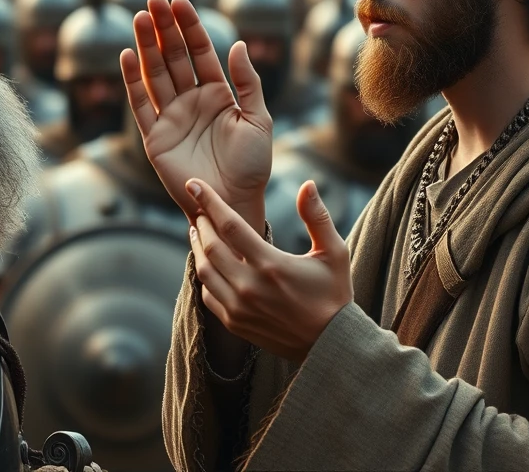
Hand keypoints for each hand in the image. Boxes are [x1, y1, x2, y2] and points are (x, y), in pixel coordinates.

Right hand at [120, 0, 272, 230]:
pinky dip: (132, 81)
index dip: (190, 26)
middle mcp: (192, 101)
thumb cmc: (252, 166)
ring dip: (146, 46)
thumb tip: (237, 44)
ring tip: (139, 18)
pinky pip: (141, 105)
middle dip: (164, 28)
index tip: (179, 1)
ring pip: (155, 74)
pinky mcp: (155, 137)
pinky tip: (127, 55)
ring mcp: (171, 117)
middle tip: (154, 0)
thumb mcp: (259, 120)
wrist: (235, 203)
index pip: (200, 51)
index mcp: (218, 94)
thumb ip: (248, 83)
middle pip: (174, 57)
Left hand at [186, 177, 352, 361]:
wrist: (330, 344)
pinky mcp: (235, 323)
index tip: (194, 185)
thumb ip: (317, 216)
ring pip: (204, 272)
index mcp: (271, 265)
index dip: (209, 202)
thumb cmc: (334, 293)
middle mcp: (250, 287)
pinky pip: (208, 295)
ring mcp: (239, 308)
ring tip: (198, 233)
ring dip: (197, 249)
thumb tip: (308, 184)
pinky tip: (209, 265)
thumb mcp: (334, 252)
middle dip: (201, 225)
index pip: (230, 225)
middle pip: (211, 247)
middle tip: (200, 212)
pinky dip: (205, 276)